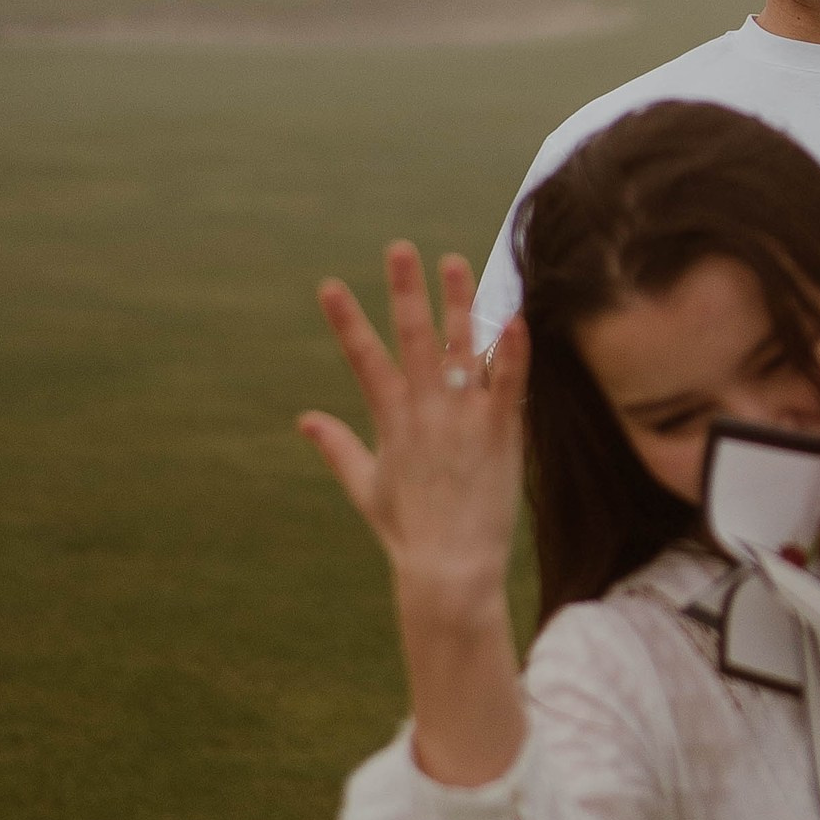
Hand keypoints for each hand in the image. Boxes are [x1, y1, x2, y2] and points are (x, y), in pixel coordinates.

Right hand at [301, 245, 530, 785]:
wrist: (450, 570)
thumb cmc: (408, 532)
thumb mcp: (365, 488)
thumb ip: (337, 448)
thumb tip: (304, 420)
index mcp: (391, 422)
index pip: (363, 360)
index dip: (345, 321)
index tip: (328, 284)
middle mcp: (425, 413)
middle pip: (414, 340)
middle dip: (405, 292)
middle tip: (400, 249)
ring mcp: (464, 421)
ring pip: (463, 349)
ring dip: (459, 303)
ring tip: (456, 261)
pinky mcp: (501, 434)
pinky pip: (509, 382)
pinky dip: (512, 349)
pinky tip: (514, 314)